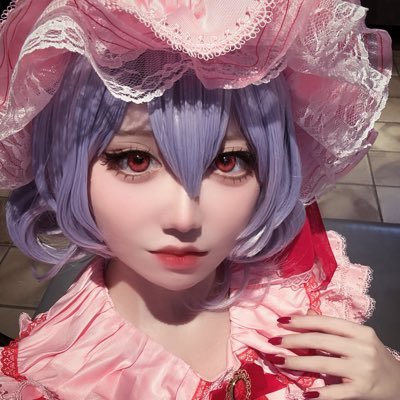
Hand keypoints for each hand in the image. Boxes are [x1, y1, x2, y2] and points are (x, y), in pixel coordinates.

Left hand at [267, 315, 399, 399]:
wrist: (399, 383)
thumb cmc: (372, 355)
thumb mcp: (357, 337)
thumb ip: (332, 327)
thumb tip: (306, 314)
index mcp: (359, 331)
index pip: (325, 323)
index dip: (301, 321)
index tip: (281, 321)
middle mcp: (362, 348)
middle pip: (321, 341)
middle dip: (293, 340)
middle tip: (274, 342)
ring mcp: (362, 369)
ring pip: (323, 363)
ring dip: (297, 363)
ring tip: (279, 361)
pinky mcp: (361, 391)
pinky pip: (336, 392)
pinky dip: (320, 393)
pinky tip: (304, 392)